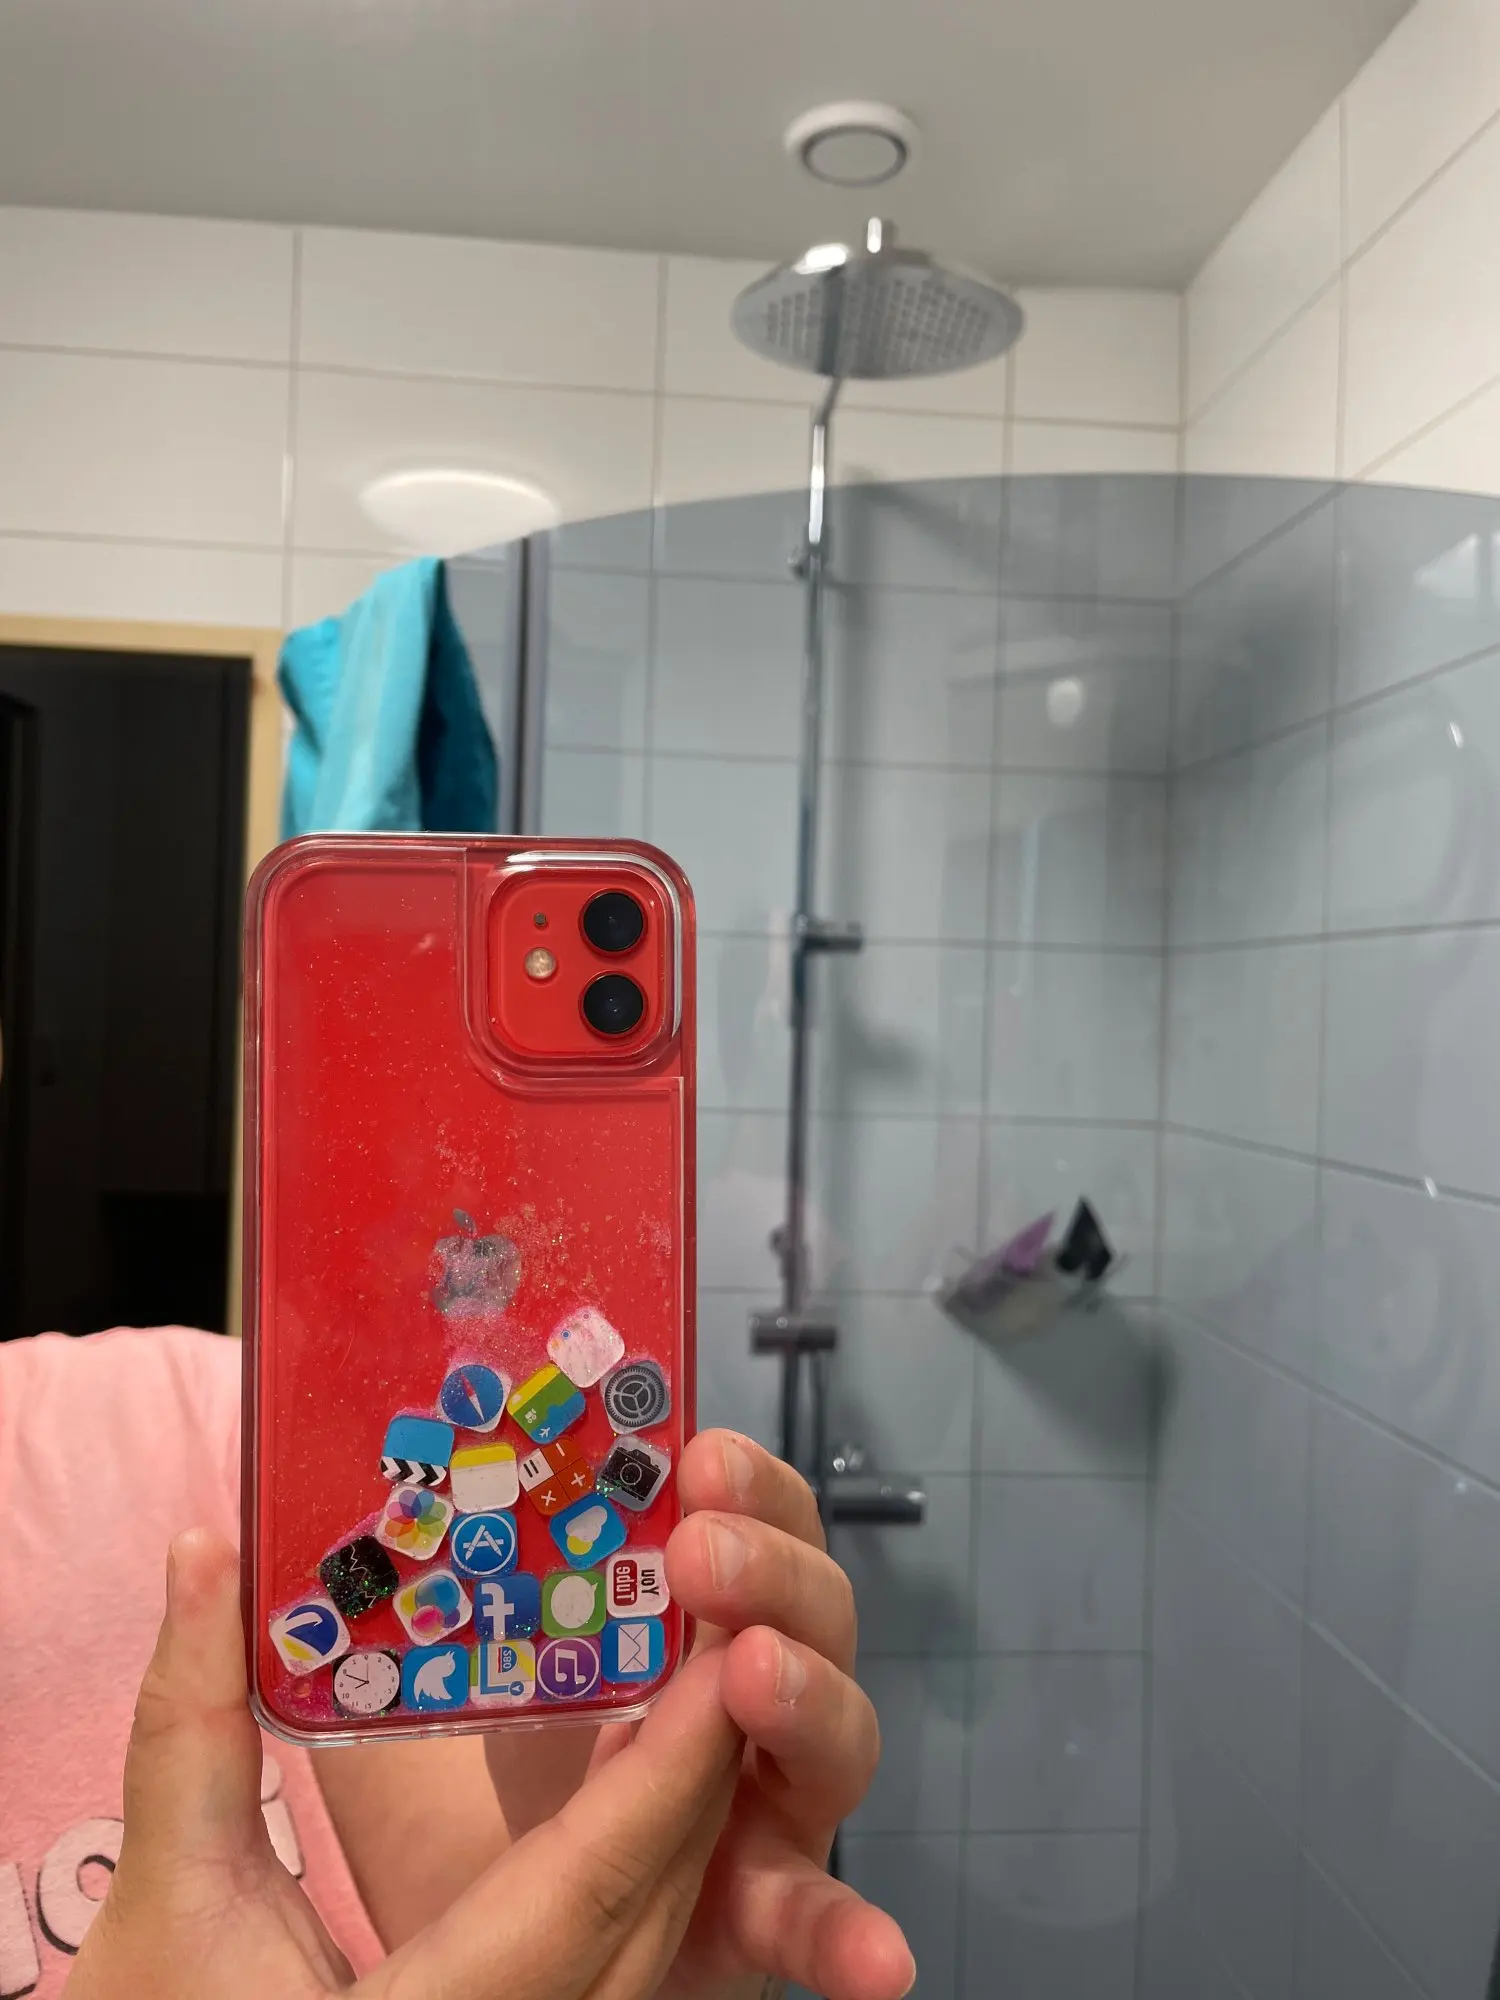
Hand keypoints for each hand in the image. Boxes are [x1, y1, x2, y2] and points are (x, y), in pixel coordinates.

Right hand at [67, 1528, 742, 1999]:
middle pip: (647, 1909)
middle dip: (700, 1767)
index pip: (590, 1884)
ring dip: (681, 1815)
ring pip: (650, 1946)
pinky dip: (642, 1868)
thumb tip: (203, 1549)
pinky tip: (642, 1782)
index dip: (666, 1767)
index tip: (720, 1656)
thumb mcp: (167, 1888)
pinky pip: (621, 1966)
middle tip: (724, 1625)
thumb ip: (191, 1717)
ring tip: (699, 1679)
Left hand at [487, 1432, 913, 1999]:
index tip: (700, 1456)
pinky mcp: (763, 1912)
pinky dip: (849, 1933)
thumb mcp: (463, 1664)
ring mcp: (772, 1803)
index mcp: (696, 1616)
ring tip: (753, 1674)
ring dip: (806, 1696)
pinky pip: (814, 1920)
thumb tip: (302, 1500)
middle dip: (770, 1571)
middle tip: (701, 1554)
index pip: (759, 1522)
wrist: (496, 1932)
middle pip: (813, 1612)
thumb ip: (431, 1593)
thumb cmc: (490, 1772)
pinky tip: (876, 1959)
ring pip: (835, 1738)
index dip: (751, 1486)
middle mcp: (756, 1695)